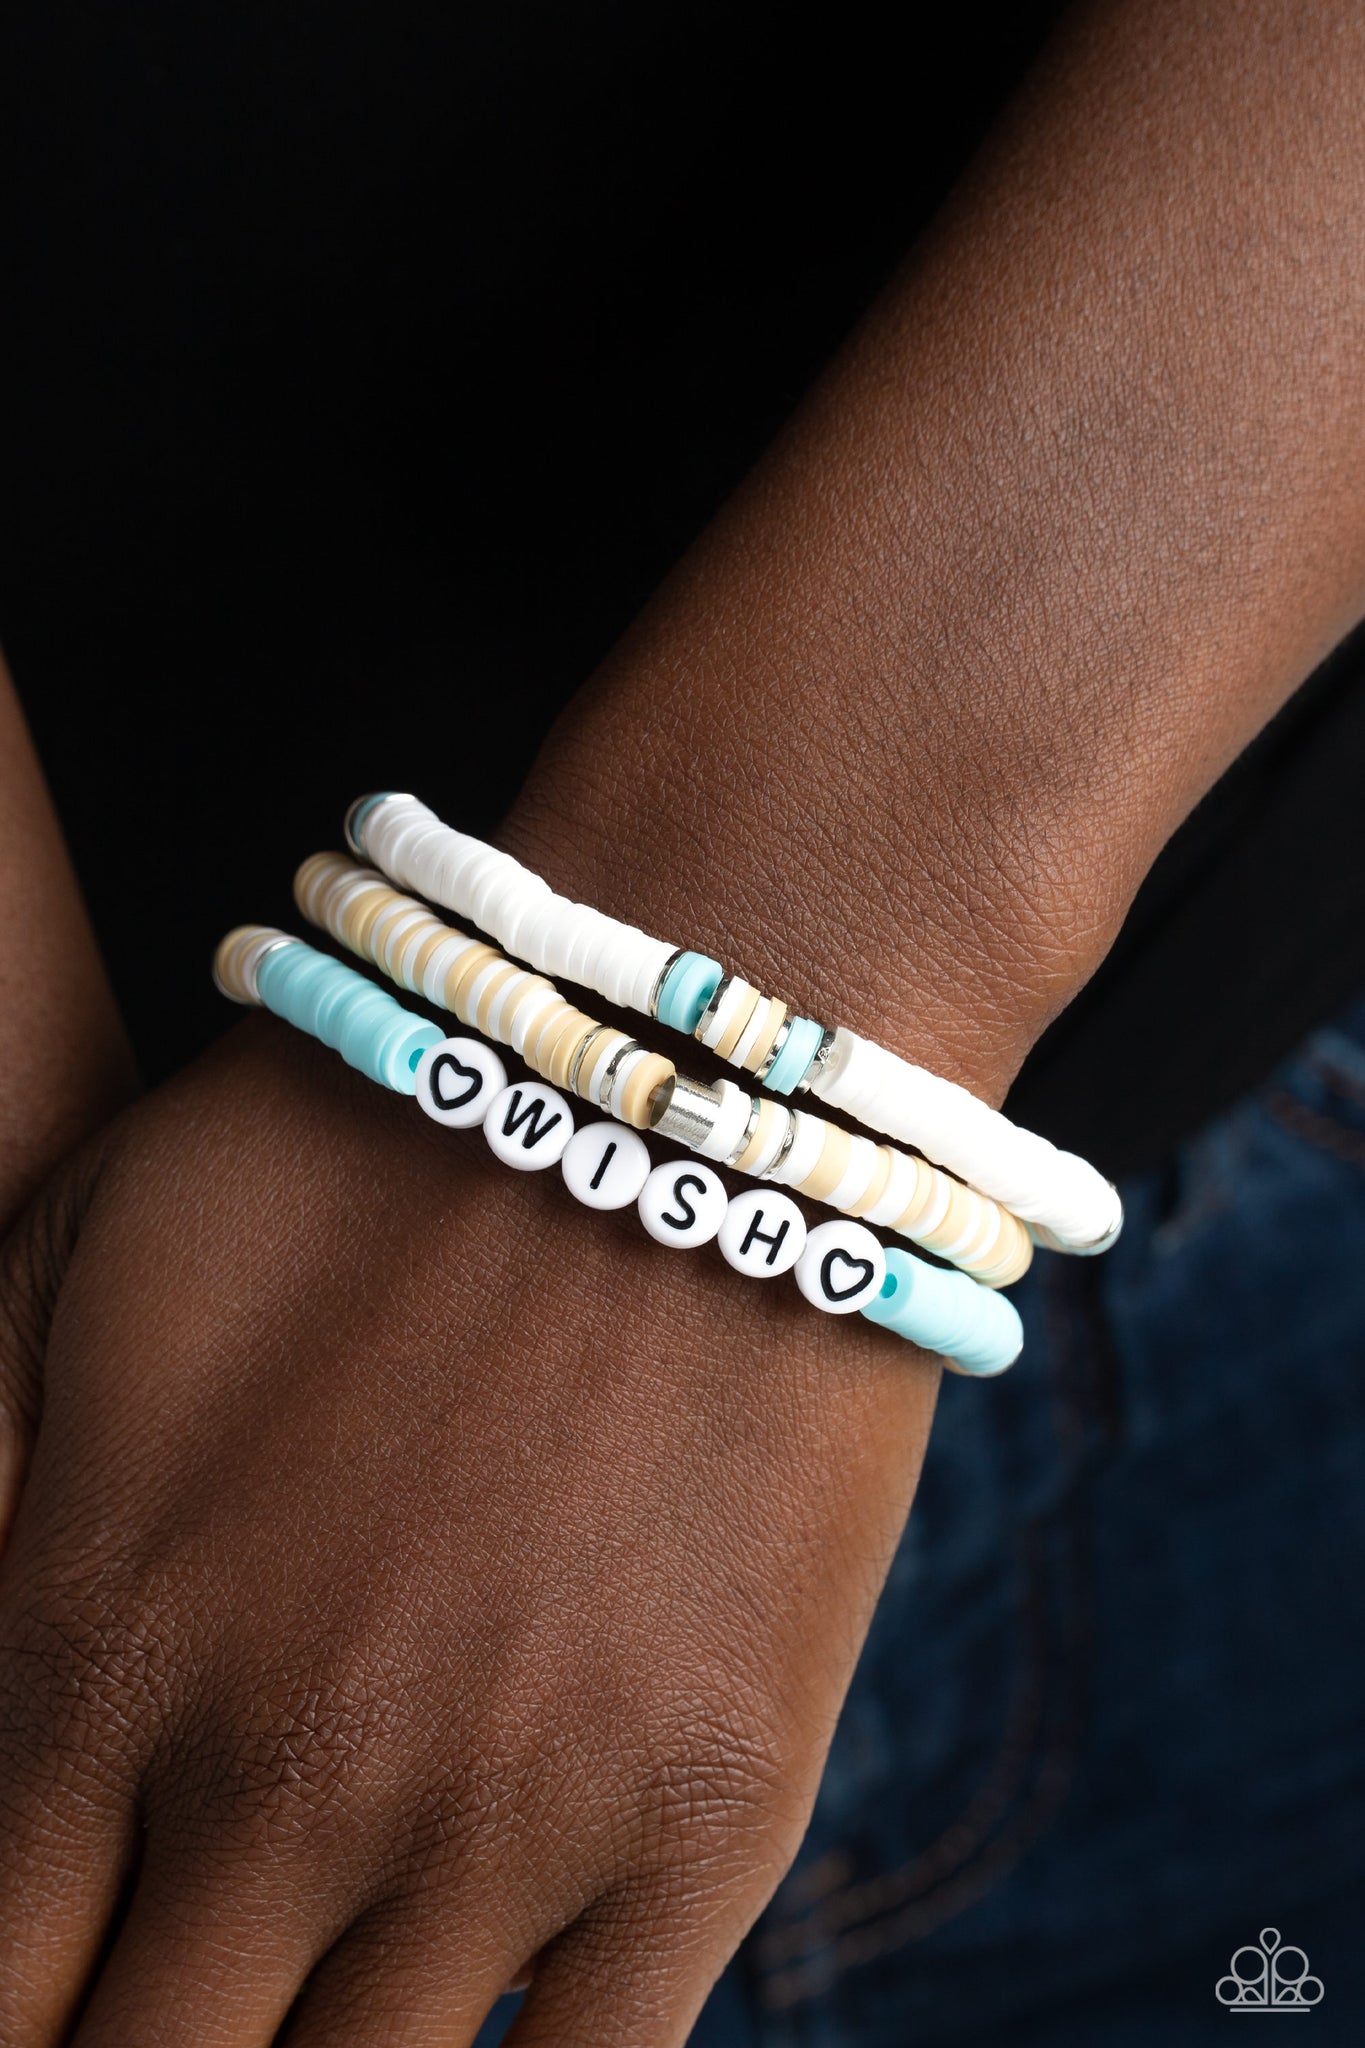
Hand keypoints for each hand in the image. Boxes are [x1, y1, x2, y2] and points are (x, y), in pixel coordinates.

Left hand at [0, 1017, 936, 2045]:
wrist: (674, 1069)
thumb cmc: (355, 1136)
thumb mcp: (64, 1253)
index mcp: (97, 1648)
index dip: (8, 2023)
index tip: (65, 1984)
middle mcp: (281, 1771)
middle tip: (184, 1993)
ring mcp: (503, 1813)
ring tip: (308, 2007)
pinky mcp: (702, 1814)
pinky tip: (471, 2044)